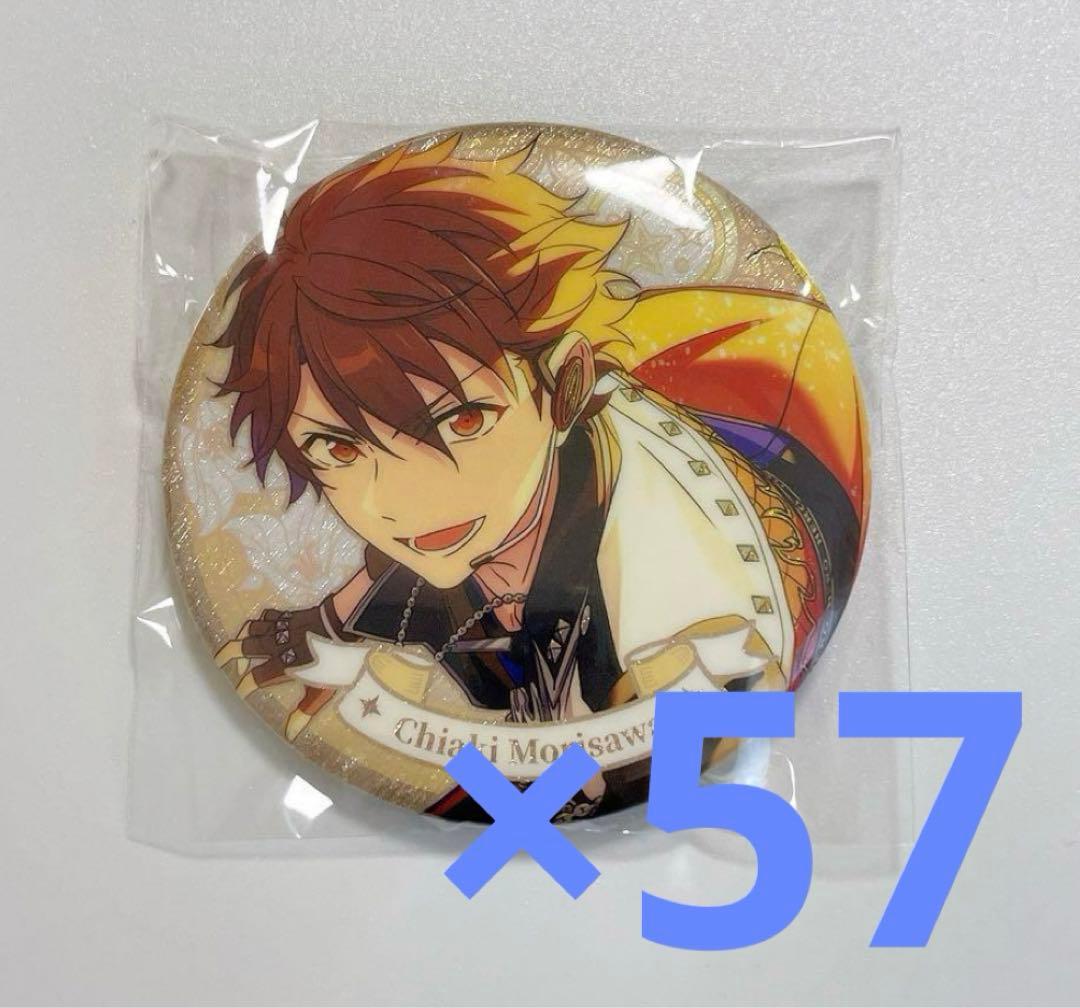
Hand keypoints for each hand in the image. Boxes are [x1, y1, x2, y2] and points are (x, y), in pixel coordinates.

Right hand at [215, 597, 353, 697]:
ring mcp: (282, 628)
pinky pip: (268, 615)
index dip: (245, 686)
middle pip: (245, 647)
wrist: (343, 624)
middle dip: (229, 654)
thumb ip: (304, 710)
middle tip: (219, 660)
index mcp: (281, 666)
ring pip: (253, 629)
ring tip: (239, 643)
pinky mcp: (290, 614)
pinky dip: (260, 621)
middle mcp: (276, 647)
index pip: (255, 678)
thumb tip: (290, 734)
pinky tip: (261, 626)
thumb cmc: (334, 661)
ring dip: (243, 636)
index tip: (241, 691)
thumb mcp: (322, 691)